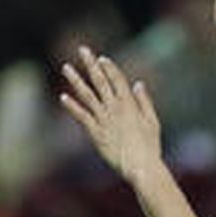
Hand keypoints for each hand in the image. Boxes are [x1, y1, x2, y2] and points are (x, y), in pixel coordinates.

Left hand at [59, 46, 162, 183]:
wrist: (141, 166)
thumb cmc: (150, 147)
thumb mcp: (153, 122)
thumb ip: (144, 102)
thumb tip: (138, 84)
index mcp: (130, 105)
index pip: (117, 80)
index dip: (109, 68)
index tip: (101, 59)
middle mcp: (115, 108)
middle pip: (100, 81)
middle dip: (91, 64)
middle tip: (82, 50)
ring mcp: (103, 119)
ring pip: (87, 95)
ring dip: (76, 80)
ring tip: (66, 67)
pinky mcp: (95, 133)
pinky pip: (81, 116)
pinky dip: (72, 106)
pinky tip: (63, 97)